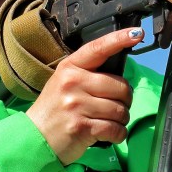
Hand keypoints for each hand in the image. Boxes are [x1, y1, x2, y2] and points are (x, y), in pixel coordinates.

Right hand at [26, 28, 144, 164]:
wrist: (34, 139)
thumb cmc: (54, 110)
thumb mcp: (64, 83)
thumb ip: (88, 75)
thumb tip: (119, 76)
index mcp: (70, 68)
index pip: (98, 48)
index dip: (119, 39)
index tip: (137, 33)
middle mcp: (73, 83)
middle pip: (120, 87)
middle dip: (125, 100)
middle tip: (115, 106)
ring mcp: (77, 105)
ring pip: (120, 110)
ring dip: (122, 119)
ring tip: (109, 121)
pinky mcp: (82, 127)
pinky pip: (115, 129)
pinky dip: (118, 134)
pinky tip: (110, 134)